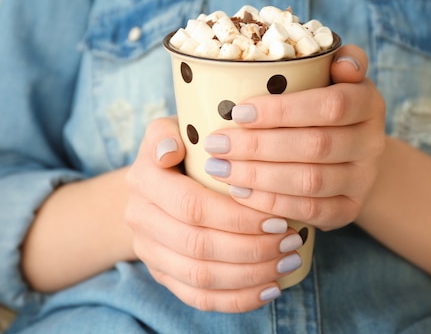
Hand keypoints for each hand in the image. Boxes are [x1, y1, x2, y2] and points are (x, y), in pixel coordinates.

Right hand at [125, 117, 304, 312]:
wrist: (153, 186)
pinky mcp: (163, 276)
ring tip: (288, 262)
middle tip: (290, 241)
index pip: (193, 206)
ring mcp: (150, 252)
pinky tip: (269, 289)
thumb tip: (170, 150)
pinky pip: (199, 298)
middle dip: (251, 248)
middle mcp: (140, 220)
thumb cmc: (178, 151)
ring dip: (250, 275)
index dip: (237, 217)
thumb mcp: (169, 129)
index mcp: (144, 181)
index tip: (278, 217)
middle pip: (199, 246)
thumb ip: (167, 132)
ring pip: (201, 277)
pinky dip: (237, 299)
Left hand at [203, 45, 385, 230]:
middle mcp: (373, 142)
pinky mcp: (350, 209)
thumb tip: (341, 63)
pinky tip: (239, 193)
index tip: (238, 112)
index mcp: (368, 102)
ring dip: (259, 176)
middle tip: (216, 144)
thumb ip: (336, 59)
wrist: (348, 155)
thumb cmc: (322, 108)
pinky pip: (311, 212)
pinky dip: (272, 203)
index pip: (331, 105)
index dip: (283, 110)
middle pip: (315, 146)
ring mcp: (363, 180)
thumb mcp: (331, 77)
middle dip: (258, 146)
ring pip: (310, 182)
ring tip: (219, 168)